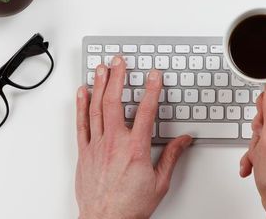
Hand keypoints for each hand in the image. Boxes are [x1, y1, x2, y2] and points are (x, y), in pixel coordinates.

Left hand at [75, 56, 191, 218]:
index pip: (145, 111)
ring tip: (101, 68)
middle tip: (119, 61)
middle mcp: (114, 143)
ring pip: (96, 109)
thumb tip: (184, 141)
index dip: (150, 89)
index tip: (153, 75)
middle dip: (117, 77)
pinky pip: (82, 124)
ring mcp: (96, 147)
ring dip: (99, 85)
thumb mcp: (160, 182)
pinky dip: (81, 106)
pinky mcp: (84, 153)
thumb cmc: (130, 206)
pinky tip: (83, 93)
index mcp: (135, 149)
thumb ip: (171, 157)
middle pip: (114, 102)